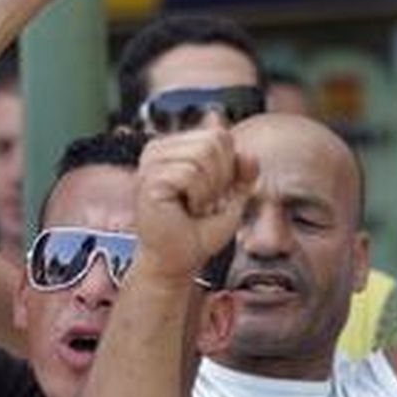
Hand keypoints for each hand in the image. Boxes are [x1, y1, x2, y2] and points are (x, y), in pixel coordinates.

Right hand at [134, 129, 256, 282]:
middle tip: (202, 203)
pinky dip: (198, 197)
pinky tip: (183, 211)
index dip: (228, 168)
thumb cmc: (200, 230)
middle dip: (220, 179)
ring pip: (203, 155)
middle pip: (214, 141)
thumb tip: (247, 155)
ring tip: (193, 207)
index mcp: (174, 146)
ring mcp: (150, 162)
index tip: (212, 195)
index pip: (220, 136)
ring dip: (208, 190)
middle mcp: (157, 148)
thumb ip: (242, 173)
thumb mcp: (231, 196)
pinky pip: (191, 173)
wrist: (178, 261)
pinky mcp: (148, 179)